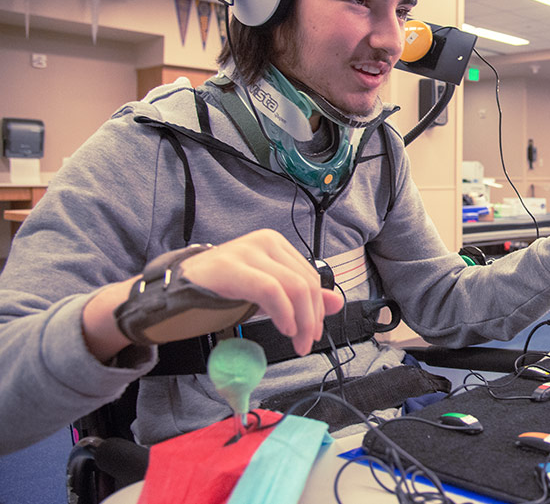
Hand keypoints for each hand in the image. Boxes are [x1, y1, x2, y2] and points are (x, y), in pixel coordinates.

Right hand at [178, 229, 343, 355]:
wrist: (174, 290)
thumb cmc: (221, 291)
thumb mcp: (268, 294)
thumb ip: (302, 296)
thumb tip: (338, 303)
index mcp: (276, 244)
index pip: (311, 277)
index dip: (318, 308)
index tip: (314, 333)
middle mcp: (265, 242)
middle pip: (306, 283)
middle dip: (313, 319)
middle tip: (307, 343)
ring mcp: (248, 251)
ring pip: (293, 286)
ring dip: (302, 321)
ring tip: (297, 341)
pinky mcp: (232, 266)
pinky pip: (271, 290)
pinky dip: (283, 313)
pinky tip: (284, 328)